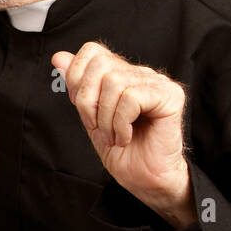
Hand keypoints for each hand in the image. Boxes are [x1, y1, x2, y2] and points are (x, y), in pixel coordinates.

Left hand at [51, 41, 194, 227]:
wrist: (143, 178)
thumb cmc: (121, 150)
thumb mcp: (89, 115)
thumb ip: (78, 86)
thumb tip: (59, 57)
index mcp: (122, 74)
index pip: (93, 51)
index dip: (77, 77)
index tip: (82, 109)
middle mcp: (141, 73)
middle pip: (101, 65)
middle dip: (88, 101)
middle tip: (96, 127)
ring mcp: (158, 83)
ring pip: (115, 82)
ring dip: (105, 118)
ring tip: (113, 137)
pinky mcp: (171, 96)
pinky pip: (132, 97)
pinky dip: (121, 123)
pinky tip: (126, 137)